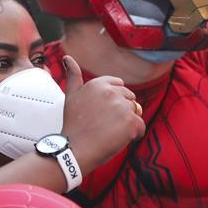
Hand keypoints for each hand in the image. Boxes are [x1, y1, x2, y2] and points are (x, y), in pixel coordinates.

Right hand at [61, 55, 145, 172]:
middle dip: (121, 111)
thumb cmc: (73, 124)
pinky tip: (117, 139)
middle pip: (129, 98)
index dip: (113, 101)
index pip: (119, 85)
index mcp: (99, 83)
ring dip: (126, 123)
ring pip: (135, 112)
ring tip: (109, 131)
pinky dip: (133, 135)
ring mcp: (123, 107)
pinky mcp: (131, 122)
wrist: (75, 149)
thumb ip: (73, 75)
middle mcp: (112, 92)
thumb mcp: (71, 96)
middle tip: (104, 124)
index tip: (103, 112)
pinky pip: (140, 127)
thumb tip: (67, 58)